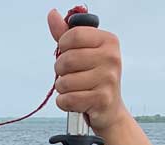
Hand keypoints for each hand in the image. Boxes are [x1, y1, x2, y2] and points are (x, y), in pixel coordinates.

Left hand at [47, 8, 127, 133]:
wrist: (109, 109)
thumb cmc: (93, 78)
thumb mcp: (82, 52)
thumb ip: (66, 34)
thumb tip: (52, 14)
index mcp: (108, 41)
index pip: (73, 35)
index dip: (63, 46)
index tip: (68, 54)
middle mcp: (111, 57)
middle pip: (67, 60)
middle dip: (60, 71)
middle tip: (69, 75)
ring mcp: (108, 79)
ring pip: (65, 82)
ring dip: (62, 89)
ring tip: (74, 90)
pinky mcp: (102, 99)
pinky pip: (67, 99)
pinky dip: (65, 103)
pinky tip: (75, 101)